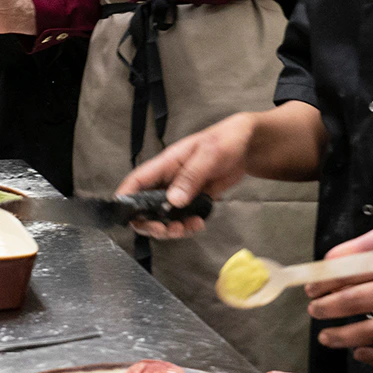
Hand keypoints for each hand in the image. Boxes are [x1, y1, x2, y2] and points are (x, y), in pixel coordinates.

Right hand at [115, 112, 256, 238]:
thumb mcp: (209, 155)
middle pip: (145, 206)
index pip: (137, 181)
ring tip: (188, 228)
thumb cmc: (225, 141)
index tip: (125, 218)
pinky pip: (182, 219)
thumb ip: (191, 176)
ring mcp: (180, 191)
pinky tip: (199, 224)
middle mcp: (168, 180)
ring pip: (163, 217)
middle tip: (167, 231)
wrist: (247, 146)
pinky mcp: (193, 200)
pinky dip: (187, 226)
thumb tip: (173, 201)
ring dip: (171, 228)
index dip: (124, 199)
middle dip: (151, 223)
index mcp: (165, 164)